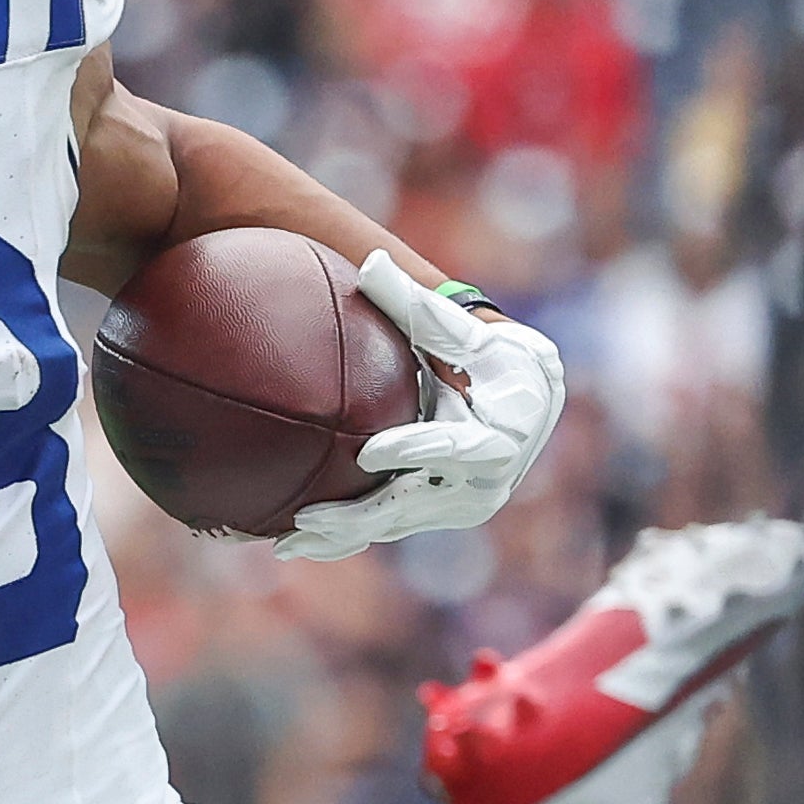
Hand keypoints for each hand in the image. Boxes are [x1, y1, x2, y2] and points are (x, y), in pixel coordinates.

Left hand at [277, 252, 564, 561]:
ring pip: (393, 523)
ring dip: (342, 537)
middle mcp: (484, 481)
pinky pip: (385, 526)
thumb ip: (415, 304)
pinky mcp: (433, 513)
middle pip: (415, 502)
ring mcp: (457, 502)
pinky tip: (289, 541)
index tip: (371, 453)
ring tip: (285, 543)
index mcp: (501, 435)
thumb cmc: (486, 354)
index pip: (456, 448)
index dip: (416, 451)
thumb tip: (370, 260)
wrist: (518, 399)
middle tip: (307, 516)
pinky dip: (343, 536)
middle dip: (361, 515)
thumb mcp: (459, 330)